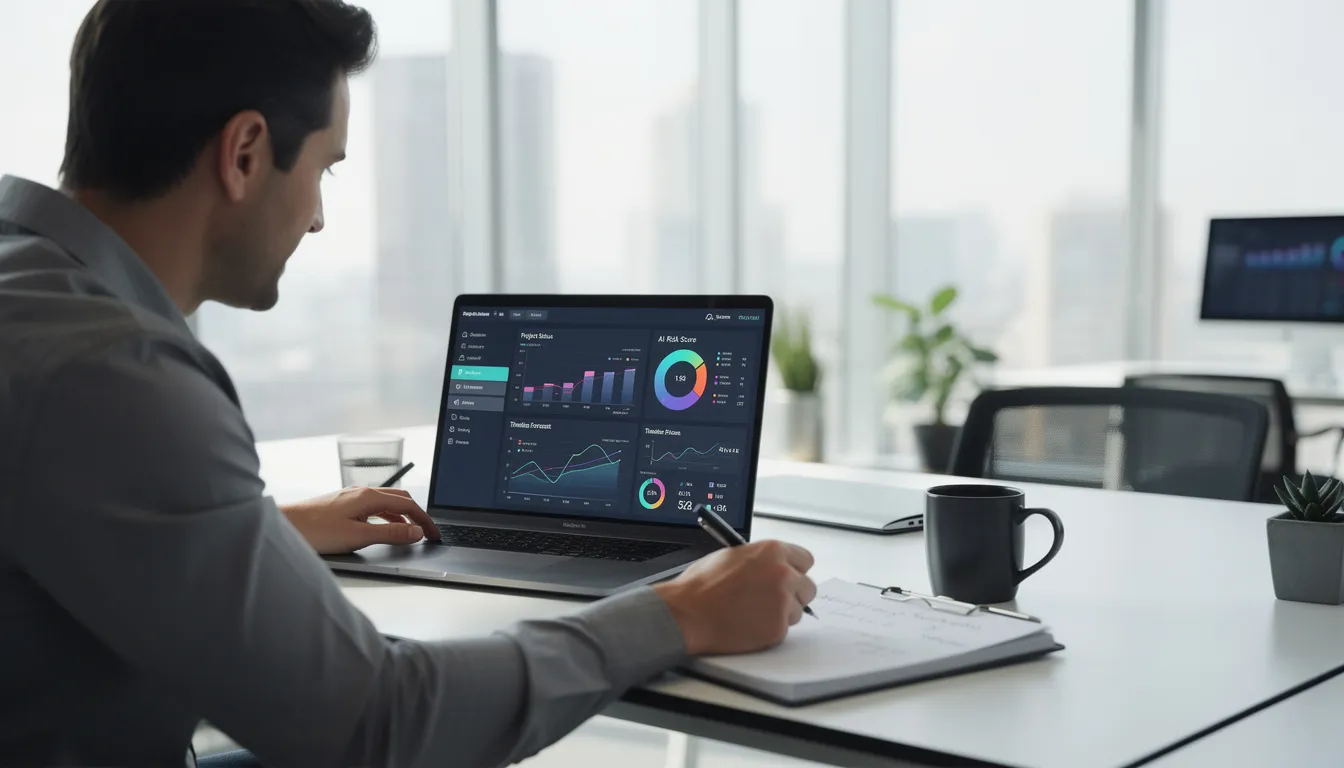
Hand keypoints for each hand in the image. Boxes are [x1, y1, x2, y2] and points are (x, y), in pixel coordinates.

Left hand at [281, 487, 440, 554]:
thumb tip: (415, 532)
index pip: (407, 505)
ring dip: (402, 516)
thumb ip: (390, 534)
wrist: (284, 526)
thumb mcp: (358, 536)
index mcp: (369, 496)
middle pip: (400, 499)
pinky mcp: (342, 504)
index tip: (434, 534)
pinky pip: (373, 507)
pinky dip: (387, 517)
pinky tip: (384, 528)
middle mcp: (361, 492)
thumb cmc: (315, 531)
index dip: (424, 520)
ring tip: (410, 532)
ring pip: (386, 503)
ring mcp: (351, 497)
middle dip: (417, 514)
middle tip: (427, 531)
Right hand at [653, 539, 815, 655]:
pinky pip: (783, 629)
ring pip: (797, 610)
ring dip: (782, 613)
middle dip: (794, 593)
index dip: (795, 569)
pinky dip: (770, 629)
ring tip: (753, 612)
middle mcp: (783, 574)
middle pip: (808, 586)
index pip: (805, 559)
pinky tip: (749, 624)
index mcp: (772, 551)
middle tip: (774, 599)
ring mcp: (783, 602)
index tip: (789, 576)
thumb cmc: (701, 586)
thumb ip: (759, 559)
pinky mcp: (778, 627)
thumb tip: (771, 565)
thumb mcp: (731, 556)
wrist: (688, 612)